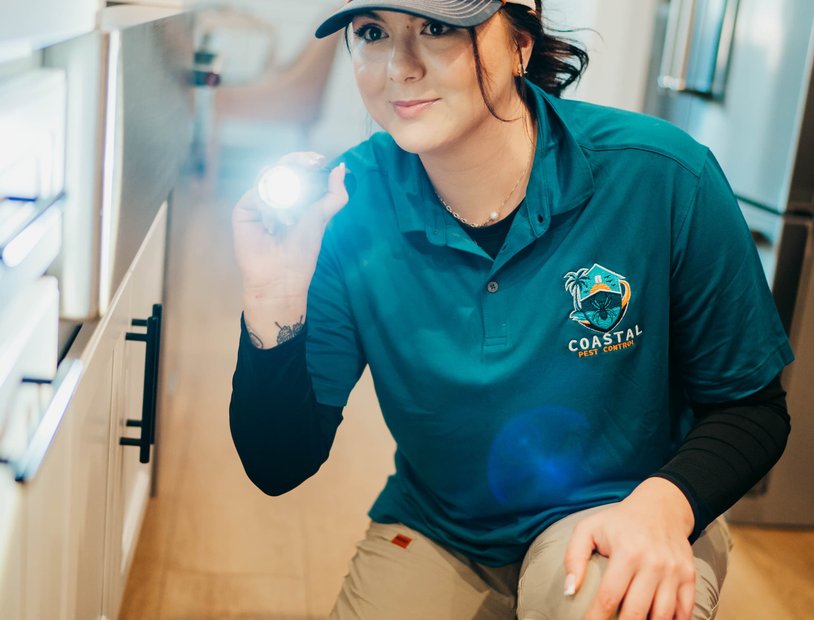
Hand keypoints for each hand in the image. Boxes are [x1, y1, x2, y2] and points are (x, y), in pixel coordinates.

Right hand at [232, 152, 348, 296]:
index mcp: (295, 196)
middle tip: (308, 166)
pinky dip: (266, 205)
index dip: (306, 159)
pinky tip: (272, 224)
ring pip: (267, 176)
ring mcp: (259, 200)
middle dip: (295, 163)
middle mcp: (276, 195)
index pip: (298, 168)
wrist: (281, 276)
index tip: (318, 160)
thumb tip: (341, 167)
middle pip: (281, 166)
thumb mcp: (322, 218)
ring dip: (282, 191)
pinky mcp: (244, 209)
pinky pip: (255, 193)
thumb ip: (334, 194)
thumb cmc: (302, 251)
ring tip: (288, 218)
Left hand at [563, 478, 695, 619]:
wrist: (660, 506)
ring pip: (662, 616)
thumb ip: (574, 557)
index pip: (609, 596)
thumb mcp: (588, 529)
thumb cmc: (619, 521)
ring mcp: (674, 571)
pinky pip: (685, 610)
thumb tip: (570, 590)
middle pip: (636, 611)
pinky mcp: (689, 576)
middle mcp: (653, 563)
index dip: (596, 618)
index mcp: (627, 552)